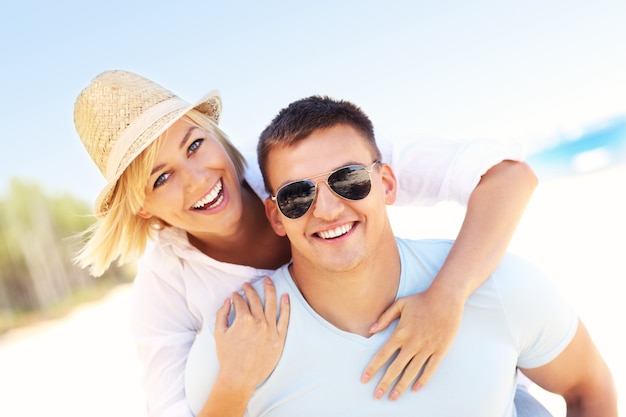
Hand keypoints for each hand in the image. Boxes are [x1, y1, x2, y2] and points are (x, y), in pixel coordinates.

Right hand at [214, 277, 289, 393]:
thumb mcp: (219, 334)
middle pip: (255, 299)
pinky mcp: (279, 338)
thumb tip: (227, 301)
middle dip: (250, 290)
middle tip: (248, 285)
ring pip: (271, 304)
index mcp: (243, 320)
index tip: (235, 295)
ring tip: (268, 281)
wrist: (239, 378)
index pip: (240, 301)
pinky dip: (286, 306)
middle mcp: (258, 322)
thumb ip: (221, 314)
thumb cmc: (227, 357)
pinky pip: (285, 318)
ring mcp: (270, 329)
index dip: (236, 296)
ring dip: (269, 290)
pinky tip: (285, 296)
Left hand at [361, 286, 463, 399]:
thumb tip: (371, 330)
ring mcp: (427, 348)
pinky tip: (415, 389)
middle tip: (377, 396)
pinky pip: (430, 369)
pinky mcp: (440, 350)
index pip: (382, 355)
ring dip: (401, 386)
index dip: (372, 368)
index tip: (364, 379)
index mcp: (400, 333)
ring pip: (411, 372)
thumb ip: (384, 317)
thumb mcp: (400, 304)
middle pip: (395, 368)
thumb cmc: (421, 300)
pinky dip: (423, 380)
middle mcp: (412, 343)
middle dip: (385, 383)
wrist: (446, 298)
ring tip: (393, 397)